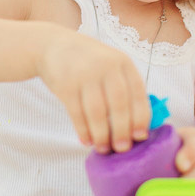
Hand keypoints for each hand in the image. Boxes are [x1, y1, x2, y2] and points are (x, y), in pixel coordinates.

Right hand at [37, 26, 149, 153]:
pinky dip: (83, 130)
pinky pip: (77, 113)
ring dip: (102, 135)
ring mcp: (84, 75)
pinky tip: (87, 141)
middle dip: (122, 130)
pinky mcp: (65, 85)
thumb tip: (138, 126)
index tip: (141, 136)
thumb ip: (124, 87)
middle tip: (123, 149)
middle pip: (119, 104)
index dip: (141, 116)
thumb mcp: (111, 65)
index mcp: (123, 62)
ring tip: (104, 148)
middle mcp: (106, 66)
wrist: (53, 46)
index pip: (137, 92)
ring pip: (97, 112)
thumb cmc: (89, 62)